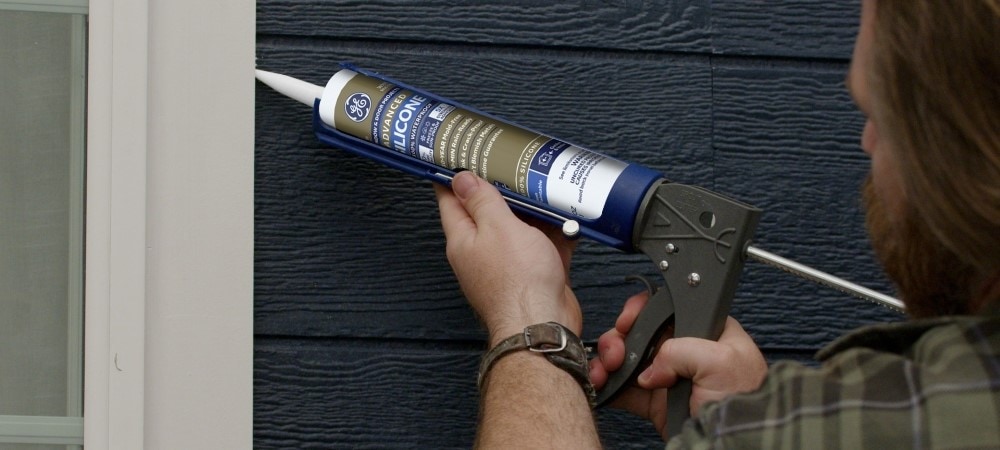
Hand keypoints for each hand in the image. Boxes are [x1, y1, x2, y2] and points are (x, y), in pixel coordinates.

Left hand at [434, 171, 581, 344]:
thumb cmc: (516, 283)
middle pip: (489, 212)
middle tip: (513, 165)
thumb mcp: (497, 227)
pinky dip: (556, 233)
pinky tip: (568, 220)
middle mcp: (483, 252)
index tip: (458, 157)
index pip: (450, 200)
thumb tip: (461, 180)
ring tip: (547, 188)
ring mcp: (510, 264)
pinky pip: (544, 246)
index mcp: (464, 239)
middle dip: (503, 189)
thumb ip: (482, 201)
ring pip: (520, 228)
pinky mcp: (535, 274)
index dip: (453, 177)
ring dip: (535, 211)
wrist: (544, 325)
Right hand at [589, 291, 767, 439]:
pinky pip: (625, 388)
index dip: (642, 311)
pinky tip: (602, 384)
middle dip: (620, 339)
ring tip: (603, 371)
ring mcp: (669, 376)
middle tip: (615, 353)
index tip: (628, 321)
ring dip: (610, 361)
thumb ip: (680, 349)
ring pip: (628, 359)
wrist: (735, 442)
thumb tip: (651, 368)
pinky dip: (610, 385)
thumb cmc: (743, 400)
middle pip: (641, 333)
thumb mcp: (720, 360)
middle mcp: (686, 351)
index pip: (667, 308)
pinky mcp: (656, 402)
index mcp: (706, 331)